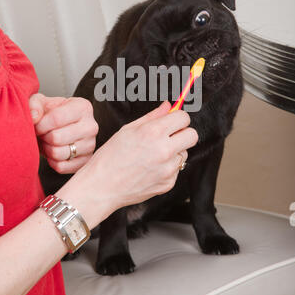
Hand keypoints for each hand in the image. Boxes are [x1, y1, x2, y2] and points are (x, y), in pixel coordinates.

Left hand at [29, 93, 98, 173]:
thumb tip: (34, 117)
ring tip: (48, 142)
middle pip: (56, 138)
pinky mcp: (85, 161)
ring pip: (58, 154)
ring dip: (47, 150)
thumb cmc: (53, 113)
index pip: (56, 118)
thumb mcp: (42, 102)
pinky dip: (52, 162)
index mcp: (83, 107)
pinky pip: (61, 167)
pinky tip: (54, 151)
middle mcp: (91, 126)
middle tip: (42, 134)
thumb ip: (35, 105)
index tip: (37, 125)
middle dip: (43, 137)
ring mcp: (90, 145)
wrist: (60, 127)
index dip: (40, 125)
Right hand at [56, 101, 198, 229]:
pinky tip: (150, 168)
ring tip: (153, 155)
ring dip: (174, 151)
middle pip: (192, 135)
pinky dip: (167, 167)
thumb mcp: (127, 130)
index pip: (183, 117)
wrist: (102, 187)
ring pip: (184, 153)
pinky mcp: (169, 183)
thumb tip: (168, 106)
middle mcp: (164, 150)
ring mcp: (168, 169)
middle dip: (183, 132)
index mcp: (153, 132)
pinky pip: (177, 169)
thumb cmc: (109, 158)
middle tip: (169, 135)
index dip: (178, 117)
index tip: (172, 120)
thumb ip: (152, 117)